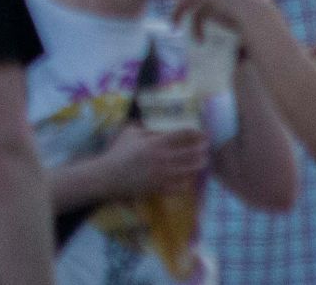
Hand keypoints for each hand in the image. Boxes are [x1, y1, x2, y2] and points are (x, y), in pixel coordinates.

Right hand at [96, 124, 210, 197]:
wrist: (109, 176)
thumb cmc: (118, 152)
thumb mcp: (130, 133)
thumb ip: (145, 128)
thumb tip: (156, 127)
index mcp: (156, 142)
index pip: (182, 135)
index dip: (195, 133)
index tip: (203, 133)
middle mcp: (163, 158)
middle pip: (190, 153)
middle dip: (202, 150)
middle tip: (207, 148)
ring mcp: (163, 174)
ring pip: (189, 170)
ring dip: (198, 165)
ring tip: (203, 162)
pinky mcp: (160, 188)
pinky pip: (180, 186)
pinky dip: (187, 182)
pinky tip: (189, 179)